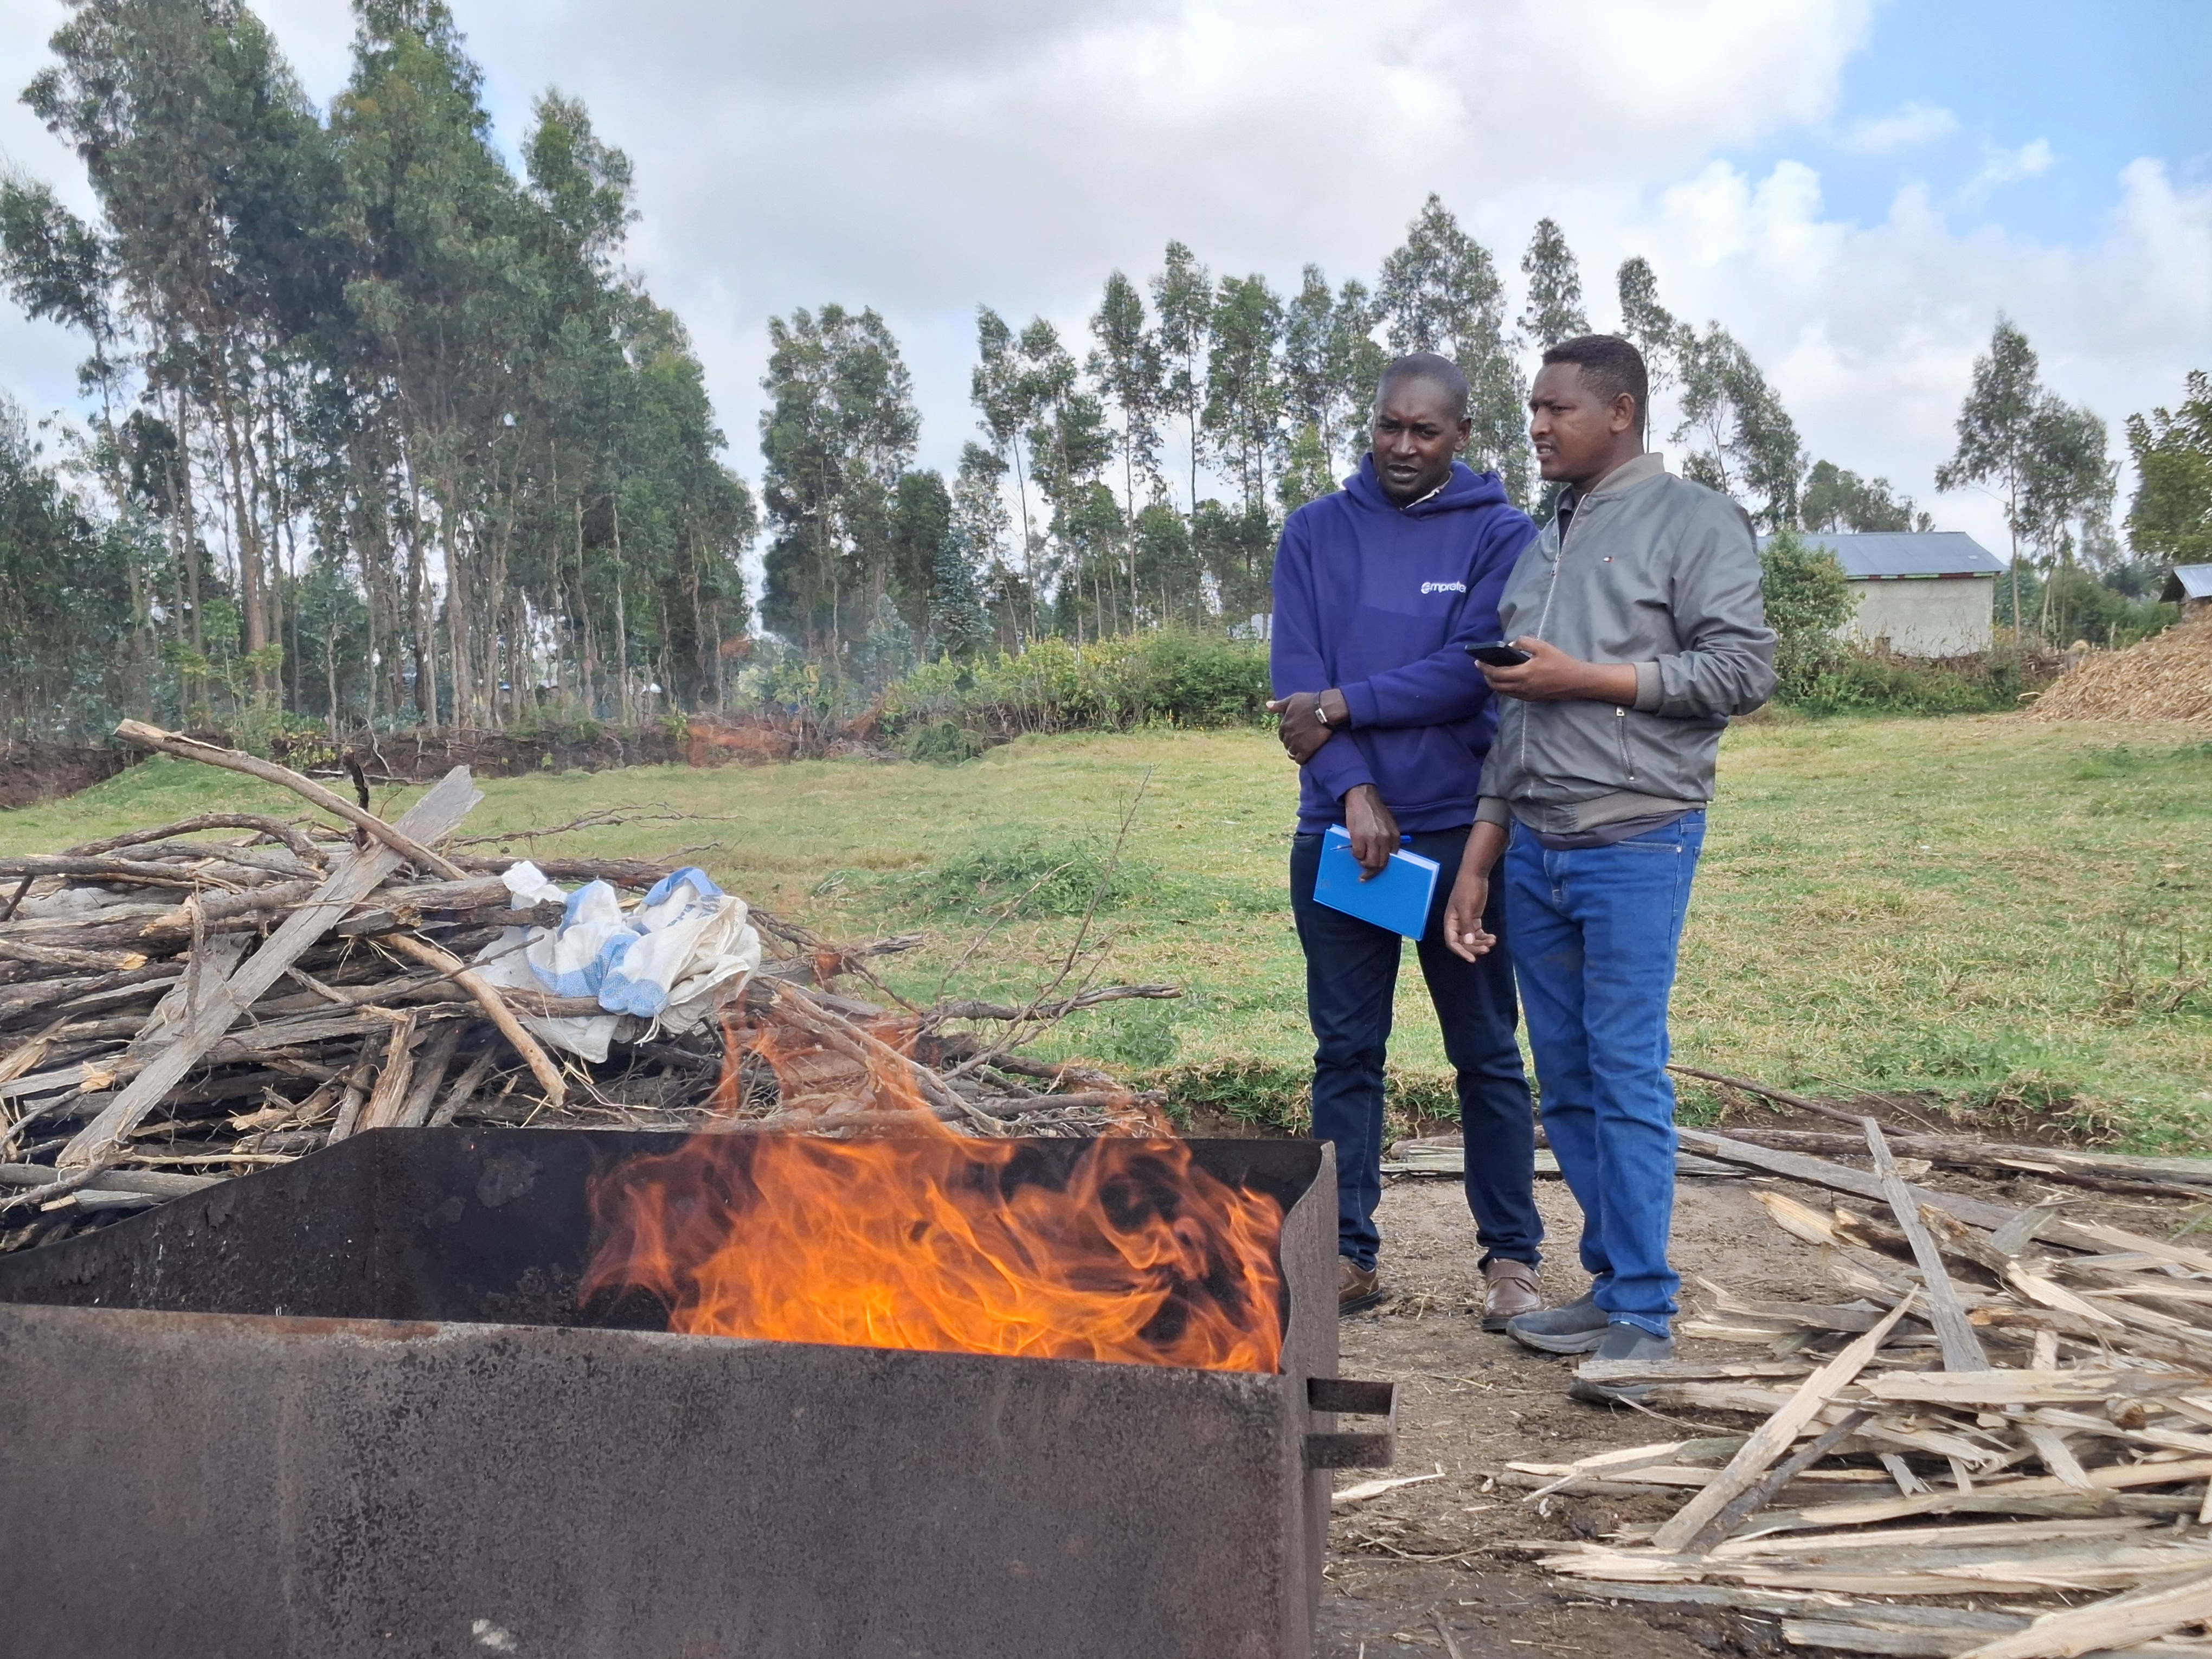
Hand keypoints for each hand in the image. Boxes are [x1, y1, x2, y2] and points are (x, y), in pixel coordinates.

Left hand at [1264, 689, 1347, 764]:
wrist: (1325, 709)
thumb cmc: (1310, 702)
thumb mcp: (1293, 700)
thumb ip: (1280, 705)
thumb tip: (1267, 705)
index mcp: (1284, 725)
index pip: (1281, 735)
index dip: (1288, 735)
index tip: (1296, 733)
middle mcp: (1288, 735)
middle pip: (1286, 744)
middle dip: (1292, 743)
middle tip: (1302, 741)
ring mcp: (1296, 744)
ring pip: (1292, 753)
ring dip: (1296, 752)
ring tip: (1304, 749)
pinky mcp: (1306, 750)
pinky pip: (1300, 760)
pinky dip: (1302, 759)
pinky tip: (1306, 756)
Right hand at [1343, 785, 1398, 878]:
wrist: (1362, 797)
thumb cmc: (1374, 811)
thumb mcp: (1387, 825)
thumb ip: (1388, 839)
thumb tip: (1383, 854)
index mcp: (1394, 836)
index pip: (1392, 859)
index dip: (1383, 867)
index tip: (1377, 872)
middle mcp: (1385, 839)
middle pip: (1381, 864)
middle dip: (1372, 872)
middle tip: (1365, 875)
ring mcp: (1372, 839)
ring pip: (1370, 862)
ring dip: (1364, 865)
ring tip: (1360, 860)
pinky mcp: (1358, 838)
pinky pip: (1357, 854)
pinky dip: (1355, 855)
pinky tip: (1354, 850)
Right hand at [1443, 821, 1507, 962]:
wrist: (1475, 875)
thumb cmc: (1468, 889)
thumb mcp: (1466, 907)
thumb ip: (1466, 925)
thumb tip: (1467, 942)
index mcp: (1450, 922)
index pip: (1452, 942)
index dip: (1461, 952)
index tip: (1472, 959)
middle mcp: (1456, 924)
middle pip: (1463, 942)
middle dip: (1475, 947)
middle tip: (1488, 949)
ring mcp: (1465, 921)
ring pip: (1471, 939)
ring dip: (1481, 942)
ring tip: (1493, 941)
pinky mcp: (1474, 918)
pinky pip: (1477, 933)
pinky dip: (1485, 937)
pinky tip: (1493, 937)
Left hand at [1478, 637, 1638, 704]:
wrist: (1576, 681)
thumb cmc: (1560, 662)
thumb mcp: (1543, 647)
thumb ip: (1525, 643)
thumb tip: (1511, 645)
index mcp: (1523, 674)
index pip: (1496, 674)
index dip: (1484, 668)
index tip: (1478, 661)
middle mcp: (1522, 688)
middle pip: (1495, 686)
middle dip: (1486, 677)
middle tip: (1482, 667)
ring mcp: (1526, 695)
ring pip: (1503, 692)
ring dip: (1494, 683)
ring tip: (1491, 673)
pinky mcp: (1532, 699)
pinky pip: (1512, 695)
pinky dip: (1504, 688)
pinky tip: (1506, 679)